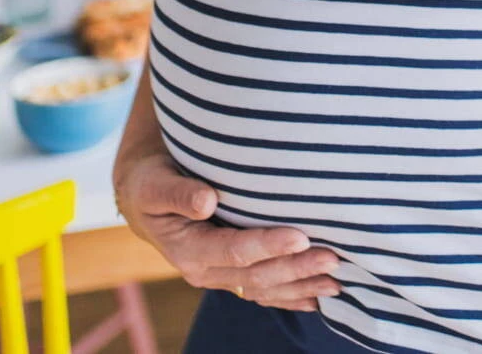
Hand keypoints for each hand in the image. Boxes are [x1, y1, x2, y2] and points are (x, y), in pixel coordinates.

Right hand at [113, 149, 341, 310]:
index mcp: (188, 249)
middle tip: (333, 258)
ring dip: (301, 286)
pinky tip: (317, 298)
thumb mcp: (155, 183)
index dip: (268, 246)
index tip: (302, 236)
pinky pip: (263, 291)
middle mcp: (205, 270)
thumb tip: (206, 202)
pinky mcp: (230, 273)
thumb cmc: (152, 182)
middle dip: (296, 269)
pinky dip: (291, 296)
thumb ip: (179, 193)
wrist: (144, 198)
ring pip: (265, 288)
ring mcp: (219, 275)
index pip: (235, 251)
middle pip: (257, 275)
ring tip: (337, 281)